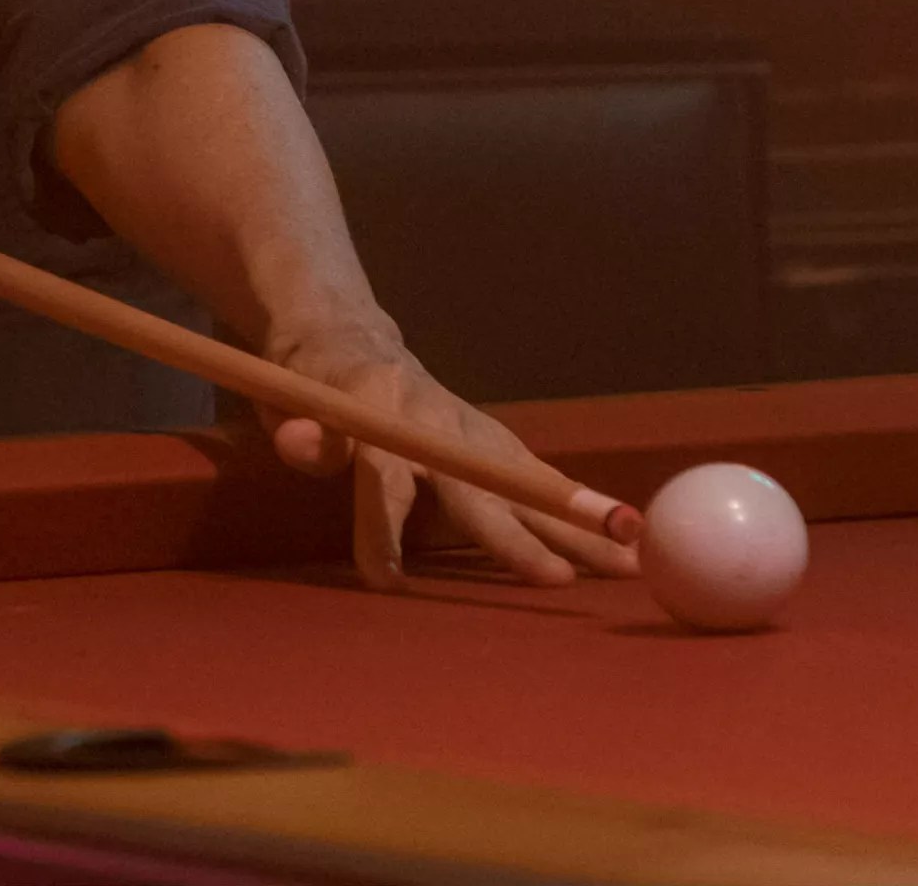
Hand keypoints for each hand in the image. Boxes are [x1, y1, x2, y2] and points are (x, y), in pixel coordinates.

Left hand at [267, 330, 640, 590]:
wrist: (350, 340)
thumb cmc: (311, 386)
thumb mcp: (286, 404)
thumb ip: (300, 434)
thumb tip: (300, 442)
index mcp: (375, 411)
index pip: (383, 476)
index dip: (383, 526)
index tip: (387, 578)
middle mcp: (433, 420)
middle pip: (478, 485)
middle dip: (519, 535)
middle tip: (560, 578)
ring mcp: (468, 428)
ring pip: (524, 480)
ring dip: (576, 521)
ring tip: (630, 557)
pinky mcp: (489, 439)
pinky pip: (535, 475)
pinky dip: (575, 505)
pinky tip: (621, 535)